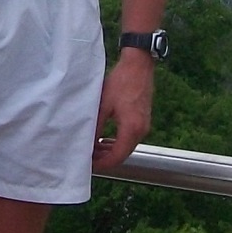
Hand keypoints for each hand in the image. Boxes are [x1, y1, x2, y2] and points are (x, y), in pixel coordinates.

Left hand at [91, 52, 154, 172]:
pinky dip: (117, 142)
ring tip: (93, 150)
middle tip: (88, 159)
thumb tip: (87, 142)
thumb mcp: (103, 105)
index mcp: (131, 129)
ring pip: (126, 147)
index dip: (103, 164)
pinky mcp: (143, 120)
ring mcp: (144, 126)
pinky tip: (104, 139)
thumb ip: (96, 126)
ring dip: (110, 151)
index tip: (90, 166)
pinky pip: (129, 138)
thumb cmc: (121, 82)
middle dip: (105, 159)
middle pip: (122, 155)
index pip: (117, 157)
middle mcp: (141, 130)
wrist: (138, 66)